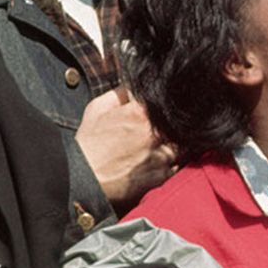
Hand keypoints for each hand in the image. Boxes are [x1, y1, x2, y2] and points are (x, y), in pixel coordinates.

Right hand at [75, 87, 176, 209]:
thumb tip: (136, 86)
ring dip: (176, 141)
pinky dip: (173, 160)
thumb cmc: (89, 145)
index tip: (164, 106)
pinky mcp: (163, 175)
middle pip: (180, 122)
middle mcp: (156, 133)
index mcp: (141, 112)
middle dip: (175, 122)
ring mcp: (162, 155)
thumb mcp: (97, 109)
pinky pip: (178, 164)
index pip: (167, 99)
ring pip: (183, 143)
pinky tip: (159, 159)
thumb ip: (121, 93)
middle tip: (162, 127)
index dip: (165, 102)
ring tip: (161, 143)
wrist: (84, 180)